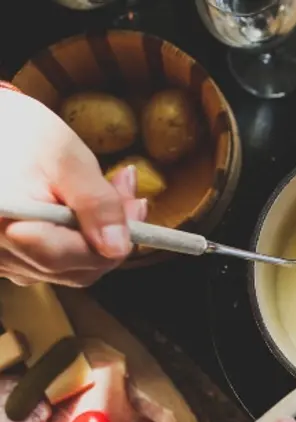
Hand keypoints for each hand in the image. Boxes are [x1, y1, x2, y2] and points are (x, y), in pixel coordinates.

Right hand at [0, 89, 145, 286]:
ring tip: (107, 191)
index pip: (78, 258)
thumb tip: (118, 247)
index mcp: (8, 230)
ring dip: (97, 236)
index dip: (117, 239)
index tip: (137, 206)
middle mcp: (1, 255)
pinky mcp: (8, 258)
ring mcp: (2, 262)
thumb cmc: (17, 133)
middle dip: (112, 236)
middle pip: (76, 269)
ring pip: (68, 268)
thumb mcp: (65, 158)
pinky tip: (82, 207)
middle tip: (128, 194)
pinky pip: (52, 262)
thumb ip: (95, 203)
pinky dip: (76, 239)